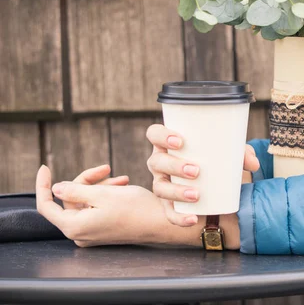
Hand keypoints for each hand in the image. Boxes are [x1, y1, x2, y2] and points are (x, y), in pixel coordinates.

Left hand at [36, 165, 191, 246]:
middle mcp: (81, 233)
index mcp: (75, 226)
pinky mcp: (104, 229)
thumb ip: (75, 191)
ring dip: (99, 186)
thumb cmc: (137, 209)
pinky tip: (122, 186)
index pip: (46, 205)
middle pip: (70, 200)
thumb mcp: (104, 194)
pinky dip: (105, 195)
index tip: (45, 166)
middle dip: (86, 181)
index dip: (42, 185)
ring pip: (85, 202)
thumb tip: (55, 188)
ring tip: (120, 179)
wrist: (164, 223)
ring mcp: (92, 232)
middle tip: (105, 168)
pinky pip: (96, 208)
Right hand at [145, 124, 259, 226]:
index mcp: (170, 144)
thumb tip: (253, 163)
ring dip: (177, 192)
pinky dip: (179, 217)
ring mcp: (163, 184)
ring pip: (160, 188)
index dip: (161, 135)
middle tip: (196, 170)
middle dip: (174, 166)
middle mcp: (162, 163)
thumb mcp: (229, 153)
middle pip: (156, 161)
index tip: (180, 141)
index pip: (154, 133)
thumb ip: (242, 154)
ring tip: (197, 194)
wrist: (217, 186)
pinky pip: (169, 213)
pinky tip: (192, 219)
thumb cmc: (217, 160)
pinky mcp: (169, 204)